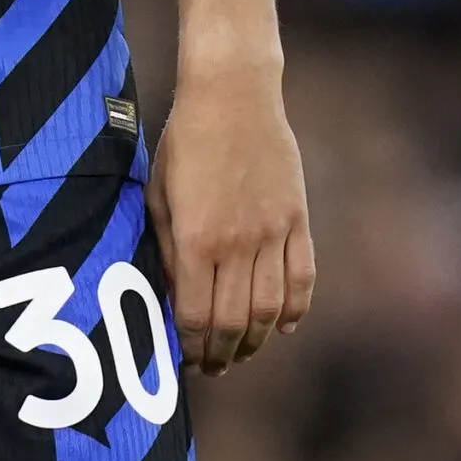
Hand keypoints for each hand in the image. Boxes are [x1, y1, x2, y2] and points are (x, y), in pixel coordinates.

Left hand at [150, 58, 312, 376]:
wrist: (233, 92)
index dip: (190, 347)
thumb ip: (166, 247)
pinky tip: (283, 327)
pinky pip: (303, 278)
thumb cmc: (184, 139)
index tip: (184, 361)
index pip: (196, 315)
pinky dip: (296, 310)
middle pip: (233, 322)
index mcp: (197, 237)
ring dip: (255, 340)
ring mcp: (273, 231)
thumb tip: (173, 296)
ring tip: (240, 353)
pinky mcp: (298, 219)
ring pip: (271, 309)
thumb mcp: (158, 192)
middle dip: (220, 354)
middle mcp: (238, 241)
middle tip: (211, 367)